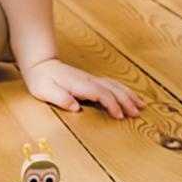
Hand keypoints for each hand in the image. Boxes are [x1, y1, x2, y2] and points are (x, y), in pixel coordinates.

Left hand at [21, 58, 144, 119]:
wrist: (40, 65)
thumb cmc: (41, 80)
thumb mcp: (45, 90)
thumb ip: (60, 98)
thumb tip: (75, 107)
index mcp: (79, 84)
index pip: (100, 93)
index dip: (112, 104)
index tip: (120, 116)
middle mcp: (88, 80)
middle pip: (112, 88)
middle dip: (126, 100)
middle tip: (137, 113)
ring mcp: (91, 79)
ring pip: (114, 85)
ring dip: (128, 95)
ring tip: (141, 106)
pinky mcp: (91, 81)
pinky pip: (111, 84)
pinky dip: (123, 90)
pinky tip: (130, 96)